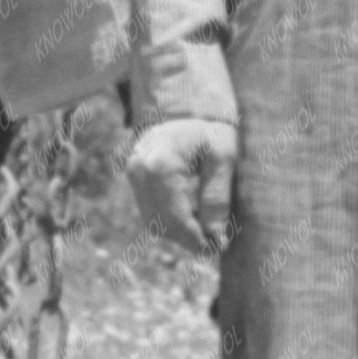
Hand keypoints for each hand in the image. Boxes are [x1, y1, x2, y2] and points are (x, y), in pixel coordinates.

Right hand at [128, 119, 238, 260]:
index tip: (218, 249)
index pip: (175, 216)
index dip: (196, 238)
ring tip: (207, 236)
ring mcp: (133, 176)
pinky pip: (151, 212)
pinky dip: (171, 222)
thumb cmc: (210, 130)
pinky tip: (192, 222)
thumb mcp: (224, 156)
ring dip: (180, 234)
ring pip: (154, 222)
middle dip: (189, 240)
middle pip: (162, 223)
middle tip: (215, 248)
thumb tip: (215, 237)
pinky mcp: (134, 180)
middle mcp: (139, 171)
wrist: (185, 109)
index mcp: (160, 164)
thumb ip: (218, 195)